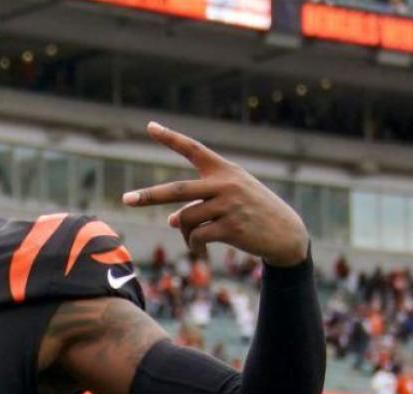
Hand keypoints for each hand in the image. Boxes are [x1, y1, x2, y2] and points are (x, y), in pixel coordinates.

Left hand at [123, 122, 309, 267]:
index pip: (193, 148)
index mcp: (224, 170)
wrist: (286, 233)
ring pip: (185, 219)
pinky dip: (194, 245)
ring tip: (193, 239)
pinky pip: (197, 237)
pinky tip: (202, 249)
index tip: (149, 126)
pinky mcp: (230, 228)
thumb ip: (200, 203)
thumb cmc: (254, 211)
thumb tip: (170, 220)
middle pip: (177, 190)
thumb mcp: (230, 198)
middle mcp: (225, 184)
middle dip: (150, 195)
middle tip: (127, 199)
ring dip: (183, 233)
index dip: (170, 138)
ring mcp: (227, 206)